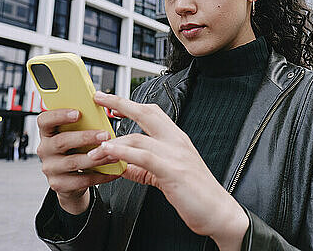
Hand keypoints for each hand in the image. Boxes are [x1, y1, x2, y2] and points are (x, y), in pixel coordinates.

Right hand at [36, 109, 121, 213]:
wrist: (69, 179)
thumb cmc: (76, 149)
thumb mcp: (75, 134)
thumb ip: (83, 123)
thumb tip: (103, 107)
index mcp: (47, 133)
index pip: (44, 120)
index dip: (59, 115)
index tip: (78, 112)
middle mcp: (45, 149)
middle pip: (61, 141)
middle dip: (85, 137)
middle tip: (105, 134)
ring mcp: (50, 168)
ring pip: (73, 162)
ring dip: (96, 157)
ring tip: (113, 154)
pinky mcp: (59, 184)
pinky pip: (81, 180)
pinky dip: (100, 176)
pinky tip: (113, 171)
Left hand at [89, 91, 248, 250]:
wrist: (218, 212)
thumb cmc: (196, 194)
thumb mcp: (166, 176)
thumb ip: (142, 168)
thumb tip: (119, 165)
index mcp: (177, 139)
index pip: (153, 113)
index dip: (131, 105)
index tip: (112, 104)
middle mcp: (176, 142)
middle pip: (146, 113)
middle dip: (120, 103)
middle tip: (99, 99)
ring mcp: (175, 155)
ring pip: (139, 137)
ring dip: (112, 141)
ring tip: (93, 149)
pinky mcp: (172, 171)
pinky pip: (144, 156)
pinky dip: (123, 152)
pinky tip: (108, 151)